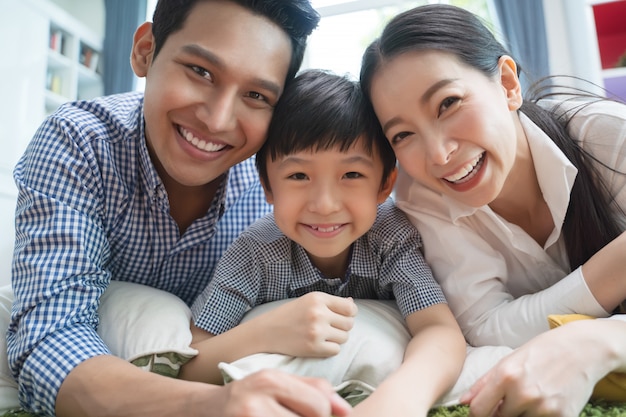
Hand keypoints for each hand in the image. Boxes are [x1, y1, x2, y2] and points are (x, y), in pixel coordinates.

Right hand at [220, 369, 351, 416]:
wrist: (208, 409)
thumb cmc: (251, 397)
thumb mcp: (279, 384)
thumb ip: (315, 390)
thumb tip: (346, 410)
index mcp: (271, 380)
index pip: (319, 403)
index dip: (326, 415)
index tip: (319, 415)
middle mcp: (258, 398)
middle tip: (296, 415)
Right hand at [253, 292, 356, 356]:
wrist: (266, 332)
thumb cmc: (288, 315)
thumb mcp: (308, 301)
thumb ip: (331, 303)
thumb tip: (352, 303)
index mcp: (318, 298)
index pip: (350, 308)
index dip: (350, 314)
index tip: (342, 317)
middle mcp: (319, 313)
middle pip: (349, 324)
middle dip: (342, 327)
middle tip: (329, 328)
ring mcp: (317, 331)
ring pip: (344, 337)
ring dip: (336, 338)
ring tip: (322, 335)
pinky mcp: (313, 347)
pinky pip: (336, 350)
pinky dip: (329, 349)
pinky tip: (318, 344)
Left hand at [461, 321, 609, 416]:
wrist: (582, 349)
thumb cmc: (541, 351)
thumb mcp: (509, 360)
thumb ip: (484, 383)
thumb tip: (463, 402)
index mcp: (506, 376)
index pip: (479, 410)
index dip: (478, 414)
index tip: (483, 412)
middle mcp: (523, 393)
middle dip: (502, 412)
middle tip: (514, 398)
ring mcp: (544, 407)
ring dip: (523, 414)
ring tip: (533, 395)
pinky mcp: (563, 416)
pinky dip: (541, 416)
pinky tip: (547, 401)